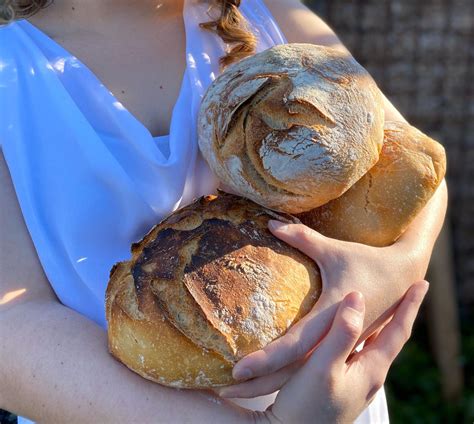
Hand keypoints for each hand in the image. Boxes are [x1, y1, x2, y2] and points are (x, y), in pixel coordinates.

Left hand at [219, 220, 425, 397]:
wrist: (404, 277)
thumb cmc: (367, 260)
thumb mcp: (335, 250)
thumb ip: (303, 238)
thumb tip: (270, 224)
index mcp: (332, 316)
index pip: (294, 344)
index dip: (266, 358)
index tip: (238, 369)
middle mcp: (335, 339)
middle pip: (293, 370)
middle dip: (259, 383)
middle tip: (225, 390)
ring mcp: (340, 347)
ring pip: (300, 374)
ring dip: (269, 384)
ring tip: (236, 391)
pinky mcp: (341, 347)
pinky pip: (309, 365)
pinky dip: (287, 375)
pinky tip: (267, 380)